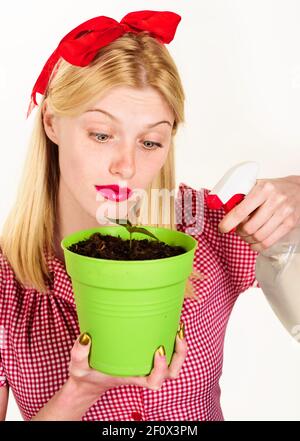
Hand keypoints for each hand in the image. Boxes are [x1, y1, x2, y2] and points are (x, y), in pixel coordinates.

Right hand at [68, 326, 187, 397]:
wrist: (89, 380)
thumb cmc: (87, 374)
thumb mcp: (78, 367)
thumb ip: (79, 353)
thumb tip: (86, 337)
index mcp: (131, 378)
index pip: (154, 381)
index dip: (162, 368)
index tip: (159, 349)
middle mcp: (142, 372)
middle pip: (171, 373)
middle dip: (179, 354)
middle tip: (178, 333)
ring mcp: (145, 364)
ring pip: (173, 363)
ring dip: (180, 347)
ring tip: (178, 325)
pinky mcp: (144, 354)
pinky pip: (165, 351)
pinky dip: (171, 339)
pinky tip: (167, 322)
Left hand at [217, 176, 299, 250]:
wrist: (299, 189)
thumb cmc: (275, 188)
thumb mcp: (258, 185)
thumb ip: (242, 194)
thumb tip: (224, 206)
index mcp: (263, 189)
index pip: (241, 210)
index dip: (229, 222)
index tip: (222, 228)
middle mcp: (275, 201)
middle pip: (250, 227)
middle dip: (239, 232)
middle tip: (238, 230)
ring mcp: (284, 213)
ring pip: (259, 236)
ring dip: (248, 239)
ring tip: (246, 235)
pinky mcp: (290, 224)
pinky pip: (269, 241)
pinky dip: (258, 246)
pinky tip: (254, 243)